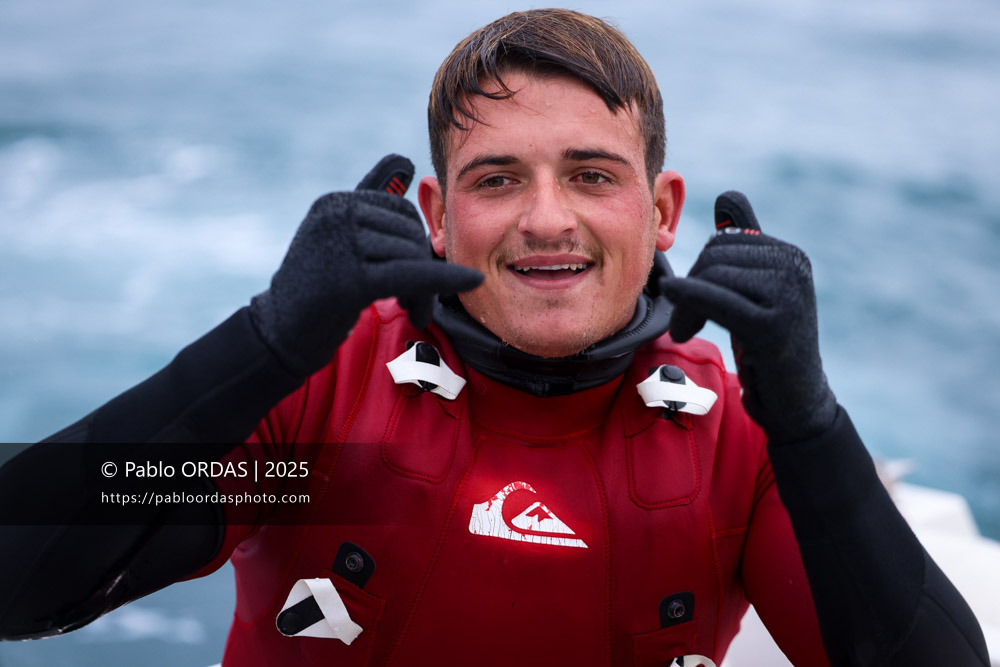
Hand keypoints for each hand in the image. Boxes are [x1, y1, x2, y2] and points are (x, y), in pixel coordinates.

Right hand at [249, 154, 482, 376]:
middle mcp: (336, 216)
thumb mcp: (341, 234)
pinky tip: (474, 281)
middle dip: (421, 268)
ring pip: (412, 257)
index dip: (415, 245)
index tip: (412, 279)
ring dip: (423, 291)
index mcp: (337, 203)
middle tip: (417, 303)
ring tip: (414, 310)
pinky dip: (444, 279)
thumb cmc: (317, 285)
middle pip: (409, 234)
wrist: (281, 334)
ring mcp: (340, 245)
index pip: (402, 213)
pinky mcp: (348, 280)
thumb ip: (371, 197)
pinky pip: (411, 274)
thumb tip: (404, 160)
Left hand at [660, 191, 835, 443]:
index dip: (697, 271)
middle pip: (714, 256)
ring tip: (686, 330)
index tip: (690, 302)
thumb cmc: (767, 344)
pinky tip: (673, 304)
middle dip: (689, 287)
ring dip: (686, 305)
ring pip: (712, 276)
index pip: (721, 242)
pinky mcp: (773, 324)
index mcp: (788, 255)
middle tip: (683, 323)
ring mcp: (788, 294)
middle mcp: (794, 267)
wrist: (793, 400)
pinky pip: (717, 299)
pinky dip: (689, 298)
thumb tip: (727, 197)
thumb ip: (744, 244)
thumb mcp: (755, 289)